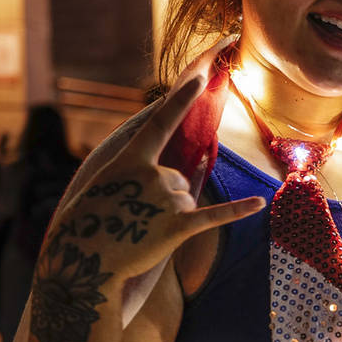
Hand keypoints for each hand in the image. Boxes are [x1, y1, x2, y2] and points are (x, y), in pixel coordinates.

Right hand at [27, 77, 263, 341]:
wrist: (82, 262)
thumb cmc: (88, 224)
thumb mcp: (103, 186)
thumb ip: (134, 173)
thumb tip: (169, 173)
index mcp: (130, 160)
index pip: (161, 123)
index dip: (181, 100)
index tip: (200, 79)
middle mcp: (151, 174)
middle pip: (178, 178)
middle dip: (164, 199)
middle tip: (135, 219)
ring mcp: (164, 200)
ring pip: (186, 200)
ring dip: (170, 217)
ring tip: (142, 232)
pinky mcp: (177, 227)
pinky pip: (214, 216)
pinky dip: (238, 210)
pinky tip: (259, 203)